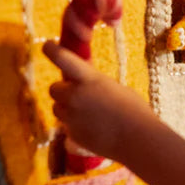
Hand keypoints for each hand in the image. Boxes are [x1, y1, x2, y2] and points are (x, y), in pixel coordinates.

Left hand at [42, 40, 158, 161]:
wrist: (137, 139)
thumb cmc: (134, 109)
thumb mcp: (115, 87)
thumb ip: (95, 82)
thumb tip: (82, 78)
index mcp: (89, 79)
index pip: (63, 59)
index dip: (52, 50)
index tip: (47, 45)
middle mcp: (75, 96)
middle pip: (54, 88)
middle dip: (63, 90)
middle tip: (77, 94)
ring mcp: (71, 117)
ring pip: (57, 108)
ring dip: (66, 108)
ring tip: (87, 113)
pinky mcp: (72, 134)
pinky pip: (66, 126)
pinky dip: (75, 125)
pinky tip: (93, 128)